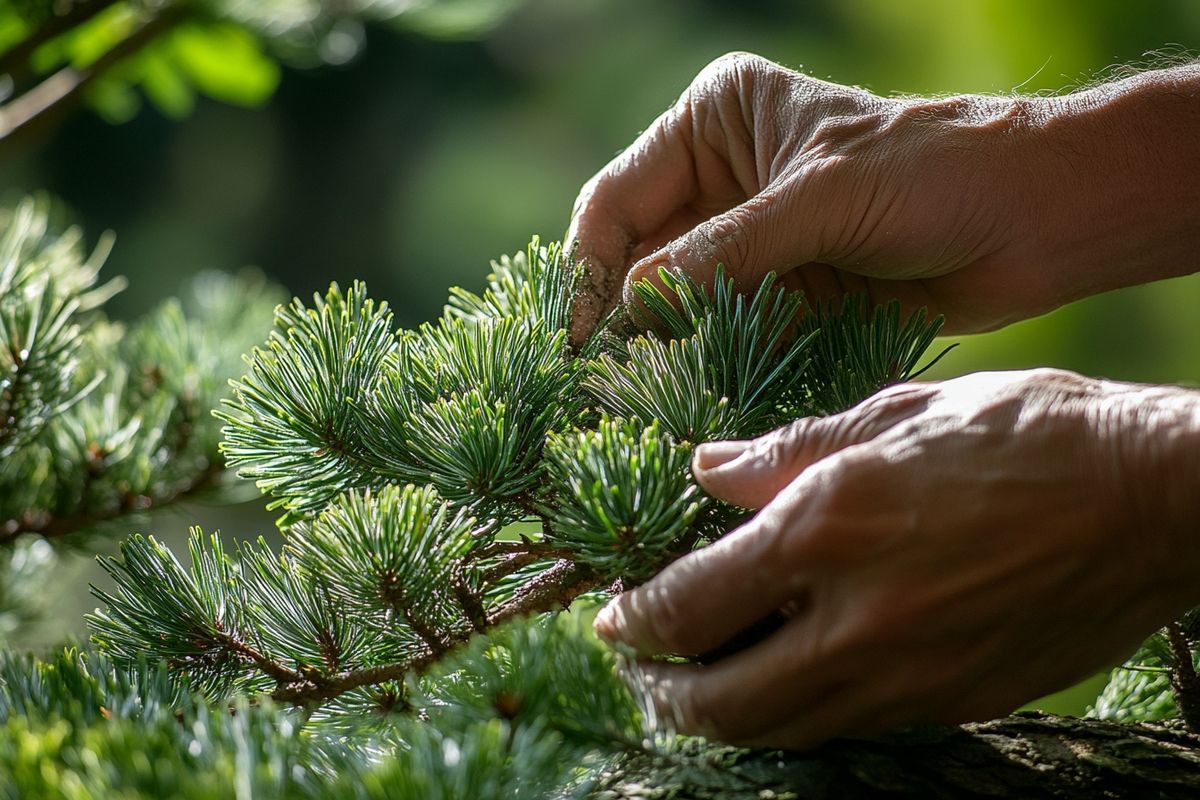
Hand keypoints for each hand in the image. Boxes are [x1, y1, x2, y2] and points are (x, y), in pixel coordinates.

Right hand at [567, 54, 1199, 339]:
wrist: (1034, 219)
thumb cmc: (934, 175)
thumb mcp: (819, 201)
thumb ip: (722, 255)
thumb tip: (630, 309)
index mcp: (714, 122)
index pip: (619, 199)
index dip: (589, 269)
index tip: (575, 340)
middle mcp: (721, 180)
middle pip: (640, 258)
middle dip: (622, 319)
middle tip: (597, 388)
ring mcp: (750, 241)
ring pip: (677, 304)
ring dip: (663, 350)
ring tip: (634, 404)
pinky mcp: (781, 291)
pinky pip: (724, 333)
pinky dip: (710, 365)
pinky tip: (692, 398)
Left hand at [594, 369, 1199, 748]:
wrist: (1155, 497)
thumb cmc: (1031, 432)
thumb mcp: (898, 412)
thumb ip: (789, 449)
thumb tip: (709, 468)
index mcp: (830, 529)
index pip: (690, 604)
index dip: (635, 619)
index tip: (614, 618)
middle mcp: (858, 620)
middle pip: (721, 703)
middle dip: (664, 694)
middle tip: (643, 669)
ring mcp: (910, 675)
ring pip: (783, 730)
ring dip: (725, 718)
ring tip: (703, 685)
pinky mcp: (954, 700)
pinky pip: (849, 728)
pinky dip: (799, 716)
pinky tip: (791, 681)